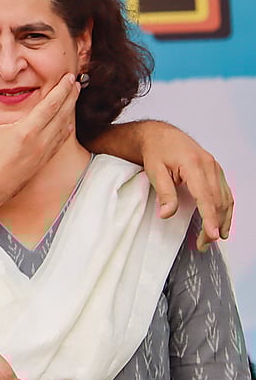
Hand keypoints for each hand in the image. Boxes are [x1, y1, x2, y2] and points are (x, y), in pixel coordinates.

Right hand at [0, 73, 78, 209]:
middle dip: (71, 98)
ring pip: (64, 129)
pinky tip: (67, 125)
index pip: (51, 106)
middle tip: (76, 84)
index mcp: (26, 132)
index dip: (61, 90)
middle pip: (63, 115)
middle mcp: (40, 142)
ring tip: (73, 100)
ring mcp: (43, 154)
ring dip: (70, 112)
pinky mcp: (42, 163)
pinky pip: (59, 143)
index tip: (68, 78)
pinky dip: (65, 130)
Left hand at [140, 124, 232, 249]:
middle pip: (217, 201)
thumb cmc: (157, 151)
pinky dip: (225, 209)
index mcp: (195, 165)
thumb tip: (166, 214)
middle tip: (204, 244)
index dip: (210, 217)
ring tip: (215, 238)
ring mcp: (215, 168)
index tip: (212, 234)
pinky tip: (222, 222)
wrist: (161, 135)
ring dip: (222, 220)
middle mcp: (210, 166)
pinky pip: (225, 193)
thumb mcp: (154, 171)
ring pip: (226, 198)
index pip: (206, 197)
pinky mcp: (216, 171)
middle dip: (214, 224)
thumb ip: (164, 193)